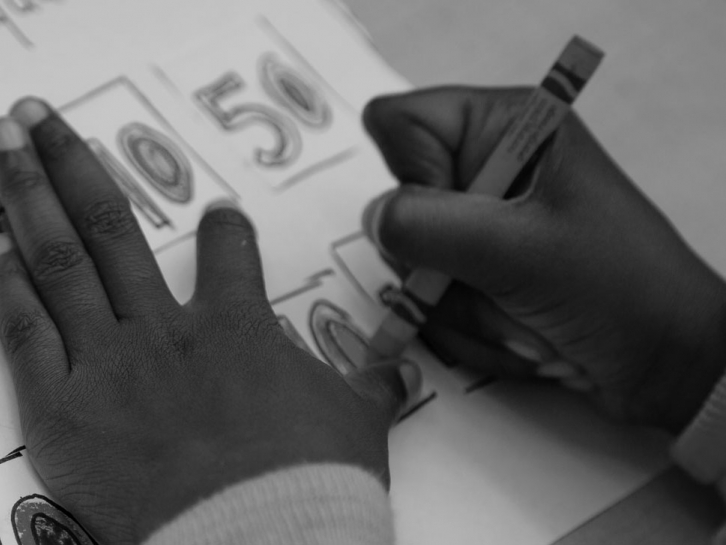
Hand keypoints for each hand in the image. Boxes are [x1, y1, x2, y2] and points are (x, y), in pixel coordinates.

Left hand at [0, 98, 421, 543]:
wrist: (257, 544)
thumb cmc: (309, 489)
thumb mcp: (357, 428)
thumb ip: (366, 386)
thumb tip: (393, 368)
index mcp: (236, 327)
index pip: (227, 252)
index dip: (222, 229)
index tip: (216, 216)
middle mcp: (163, 331)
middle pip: (108, 224)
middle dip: (67, 161)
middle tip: (33, 116)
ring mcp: (107, 366)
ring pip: (59, 261)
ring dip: (25, 194)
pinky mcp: (60, 413)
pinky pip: (25, 336)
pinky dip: (7, 289)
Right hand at [361, 86, 725, 432]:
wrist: (666, 364)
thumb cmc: (617, 289)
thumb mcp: (519, 249)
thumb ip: (427, 225)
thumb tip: (374, 220)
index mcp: (507, 127)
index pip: (399, 125)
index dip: (412, 175)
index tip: (460, 218)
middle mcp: (488, 169)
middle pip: (399, 206)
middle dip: (439, 262)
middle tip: (497, 281)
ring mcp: (483, 226)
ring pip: (412, 265)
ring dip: (462, 308)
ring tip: (523, 316)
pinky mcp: (483, 274)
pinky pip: (434, 303)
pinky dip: (473, 331)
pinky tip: (523, 334)